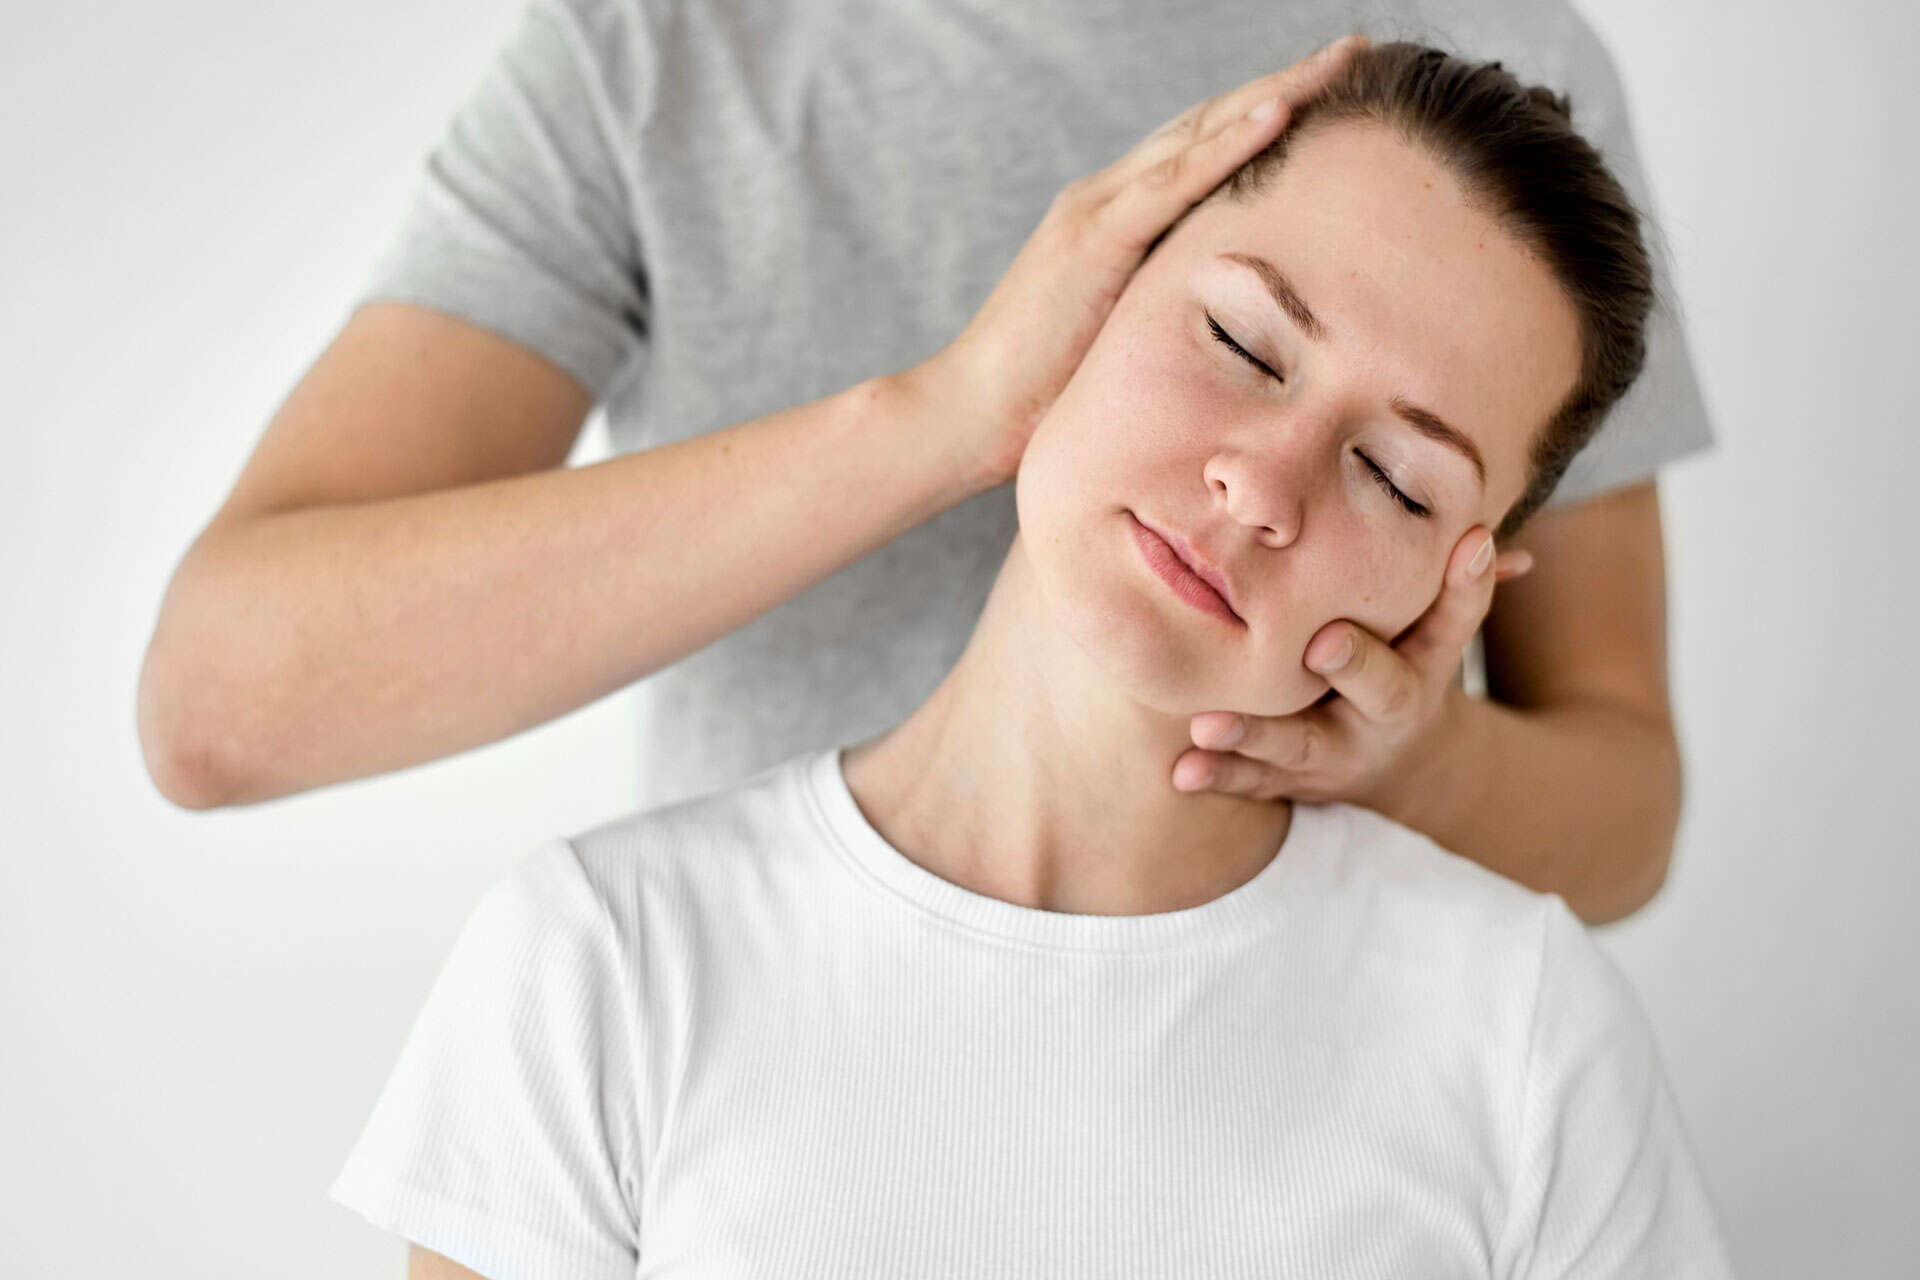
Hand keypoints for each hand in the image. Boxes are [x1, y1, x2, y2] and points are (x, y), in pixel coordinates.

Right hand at [904, 32, 1368, 488]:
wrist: (969, 416)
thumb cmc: (1045, 399)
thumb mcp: (1125, 341)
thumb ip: (1167, 312)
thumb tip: (1233, 332)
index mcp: (1116, 220)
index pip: (1204, 149)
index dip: (1269, 115)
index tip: (1335, 92)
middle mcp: (1106, 198)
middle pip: (1210, 123)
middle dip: (1287, 84)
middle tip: (1359, 51)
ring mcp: (1097, 212)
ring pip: (1201, 134)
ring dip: (1276, 93)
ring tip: (1342, 62)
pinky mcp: (1094, 241)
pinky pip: (1175, 181)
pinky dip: (1231, 144)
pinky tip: (1283, 113)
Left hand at [1172, 527, 1534, 808]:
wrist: (1398, 767)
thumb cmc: (1402, 668)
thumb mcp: (1435, 633)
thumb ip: (1451, 587)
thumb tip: (1476, 529)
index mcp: (1427, 663)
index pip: (1453, 622)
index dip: (1464, 587)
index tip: (1469, 540)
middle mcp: (1388, 711)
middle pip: (1381, 689)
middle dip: (1355, 665)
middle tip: (1322, 643)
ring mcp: (1339, 750)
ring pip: (1299, 744)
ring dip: (1255, 736)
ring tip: (1209, 726)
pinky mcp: (1293, 779)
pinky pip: (1256, 781)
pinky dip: (1221, 776)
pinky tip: (1184, 772)